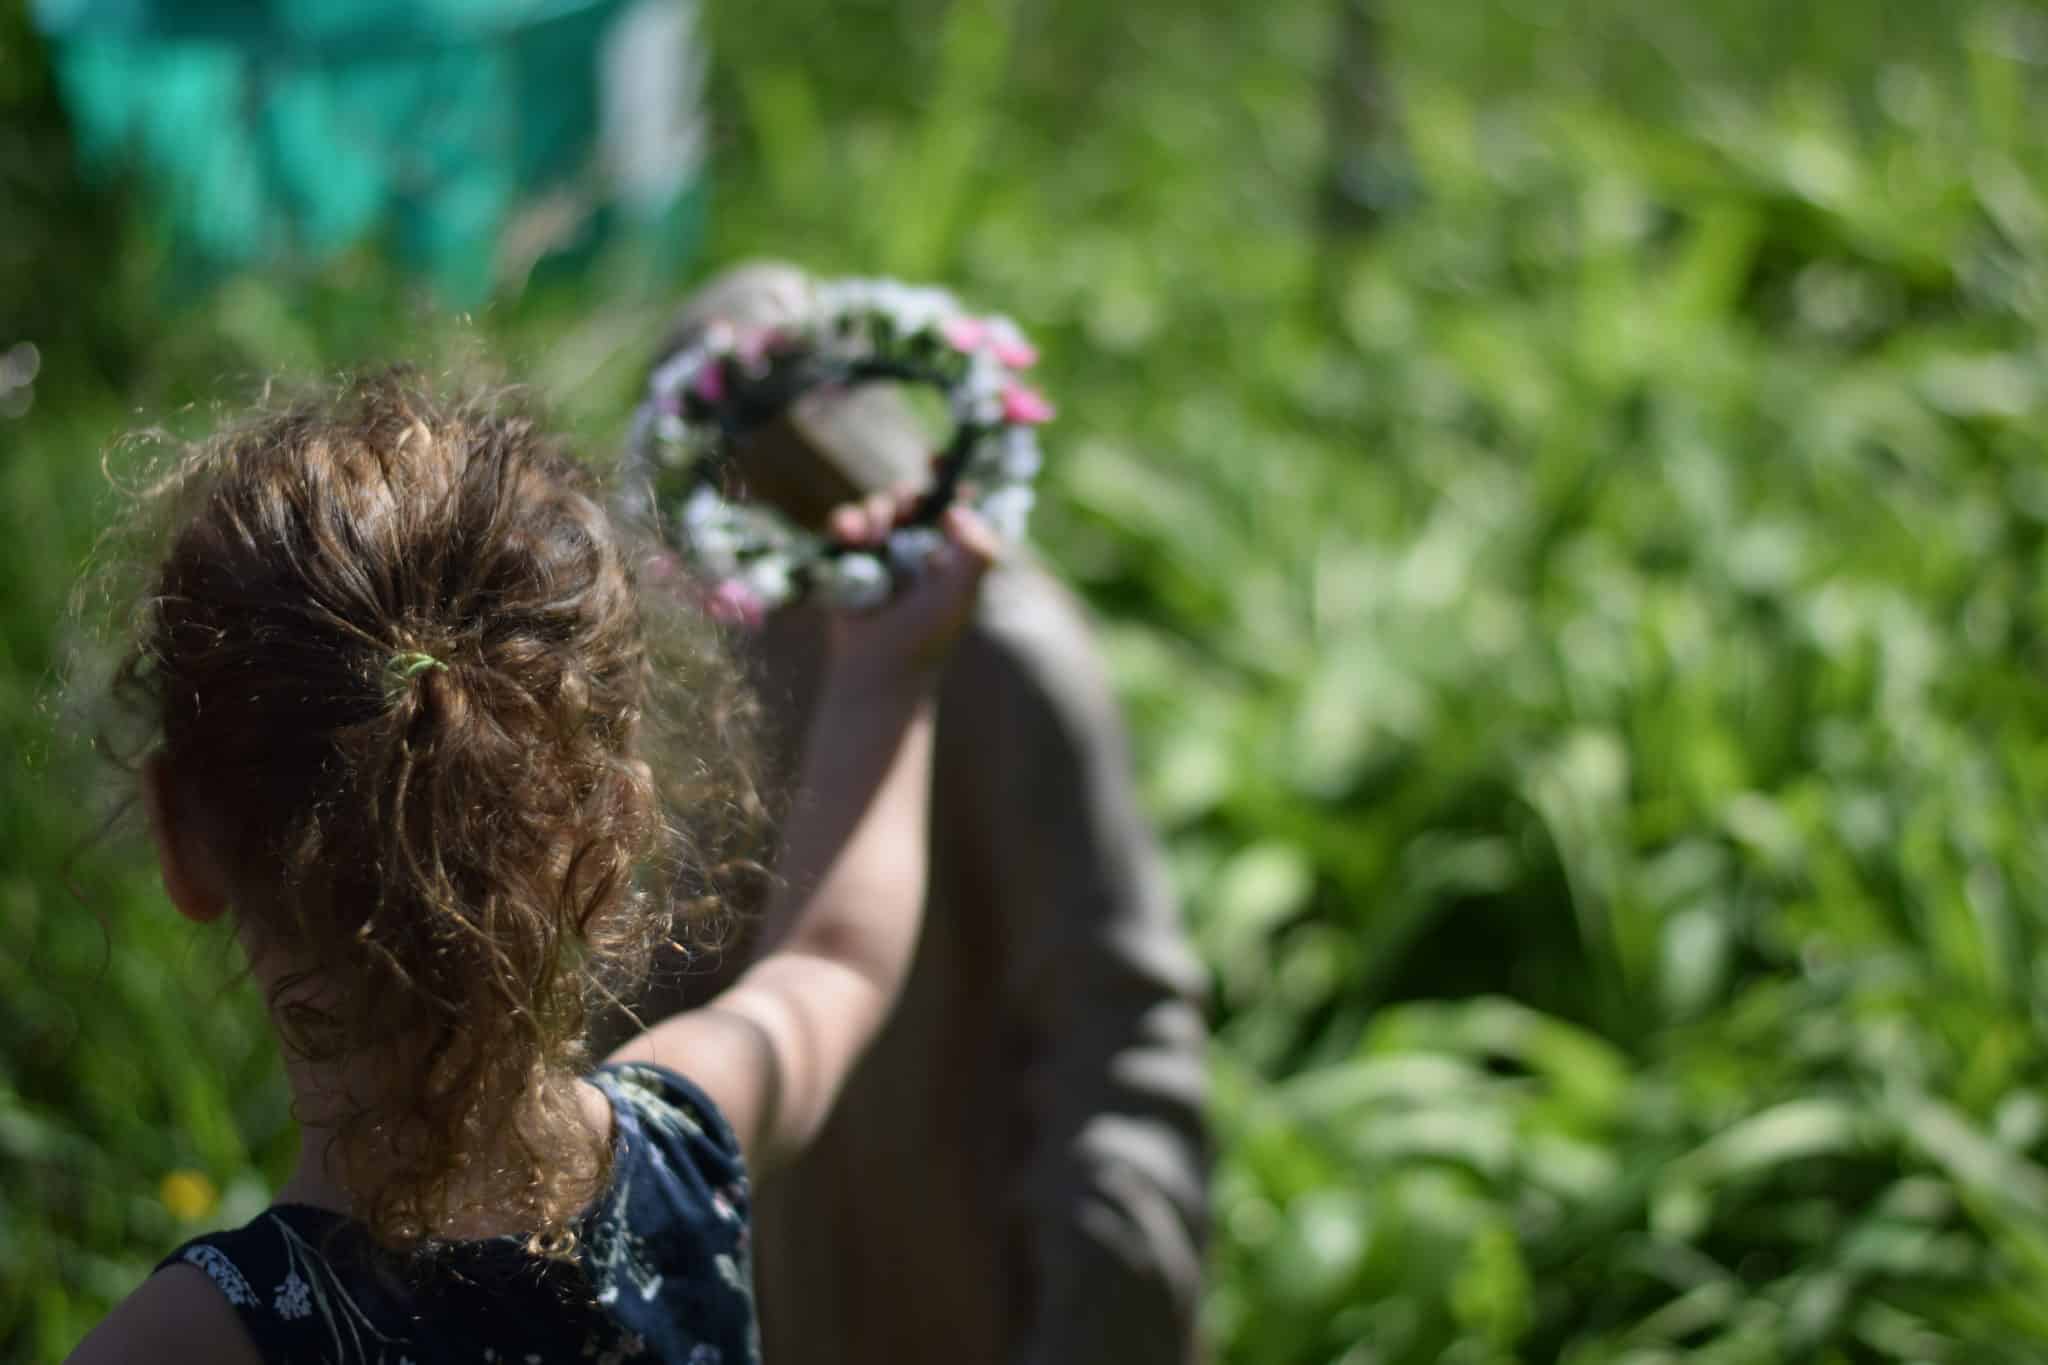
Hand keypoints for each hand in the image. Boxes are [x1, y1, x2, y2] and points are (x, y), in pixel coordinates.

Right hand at [822, 490, 998, 689]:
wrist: (877, 671)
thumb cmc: (926, 638)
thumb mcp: (960, 594)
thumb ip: (975, 551)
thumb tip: (959, 510)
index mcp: (954, 550)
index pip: (954, 501)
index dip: (948, 476)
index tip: (937, 458)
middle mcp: (921, 546)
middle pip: (912, 497)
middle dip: (904, 497)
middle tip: (900, 509)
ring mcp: (885, 552)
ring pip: (878, 508)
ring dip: (873, 514)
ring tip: (868, 538)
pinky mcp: (852, 560)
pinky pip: (847, 525)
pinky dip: (846, 525)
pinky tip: (848, 538)